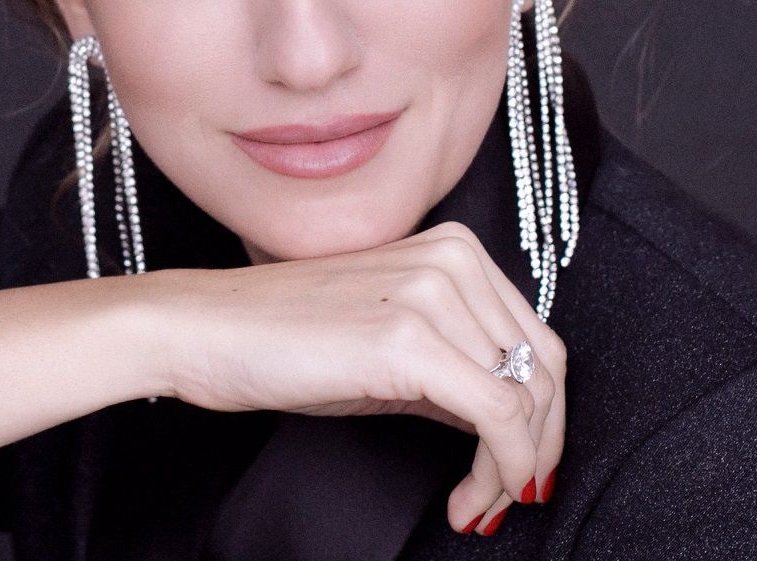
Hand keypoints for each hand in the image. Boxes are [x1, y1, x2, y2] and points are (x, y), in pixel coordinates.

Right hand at [143, 219, 565, 532]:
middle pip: (546, 369)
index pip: (539, 341)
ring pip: (526, 399)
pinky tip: (465, 504)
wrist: (210, 329)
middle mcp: (454, 259)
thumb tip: (512, 422)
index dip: (545, 416)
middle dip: (539, 448)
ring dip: (514, 470)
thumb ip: (457, 365)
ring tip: (478, 506)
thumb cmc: (289, 339)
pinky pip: (496, 417)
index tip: (525, 468)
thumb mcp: (391, 344)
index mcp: (455, 250)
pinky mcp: (409, 338)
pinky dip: (498, 472)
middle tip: (510, 500)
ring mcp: (433, 293)